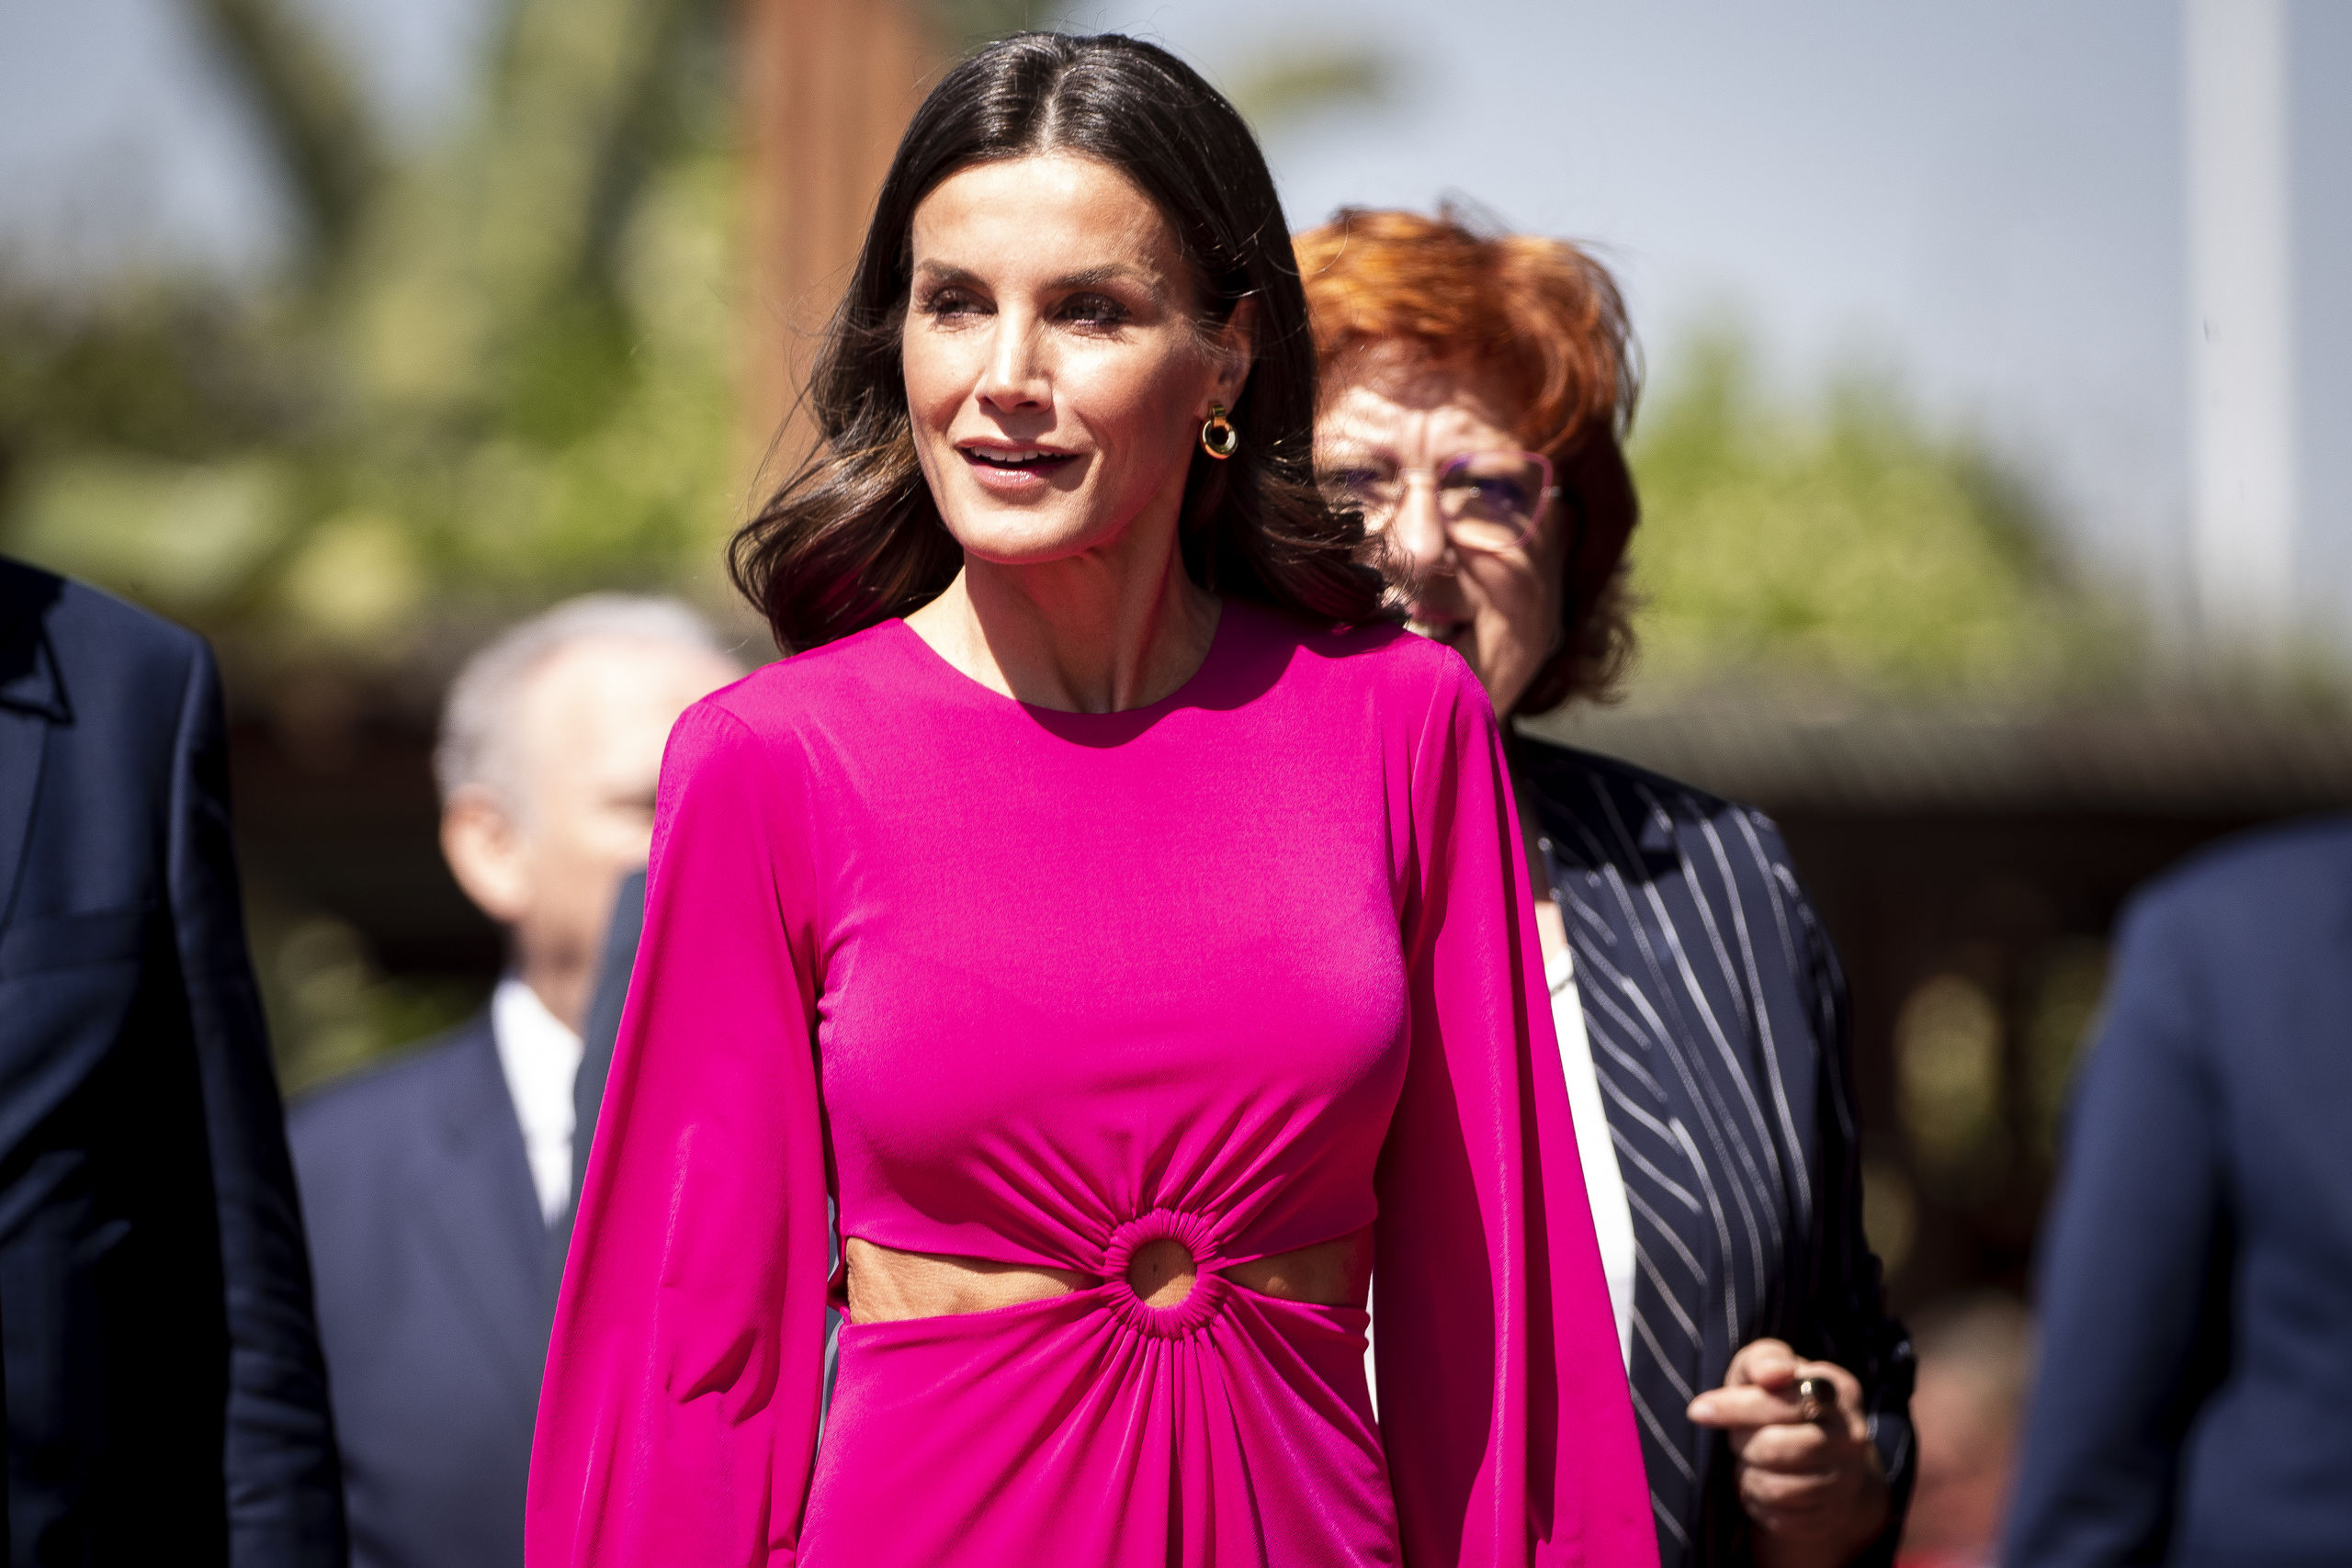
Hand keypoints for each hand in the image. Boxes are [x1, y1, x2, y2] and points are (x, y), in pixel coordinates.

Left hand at [1686, 1338, 1888, 1567]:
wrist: (1820, 1458)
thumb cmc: (1781, 1402)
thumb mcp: (1768, 1370)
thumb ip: (1763, 1360)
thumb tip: (1772, 1373)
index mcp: (1838, 1390)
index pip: (1783, 1402)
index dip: (1736, 1407)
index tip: (1698, 1410)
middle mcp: (1851, 1436)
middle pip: (1775, 1446)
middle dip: (1741, 1441)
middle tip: (1735, 1437)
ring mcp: (1845, 1479)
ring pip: (1776, 1486)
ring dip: (1749, 1472)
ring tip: (1752, 1458)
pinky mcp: (1831, 1513)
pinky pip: (1779, 1513)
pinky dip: (1758, 1498)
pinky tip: (1762, 1482)